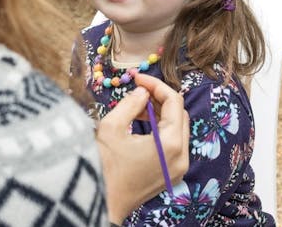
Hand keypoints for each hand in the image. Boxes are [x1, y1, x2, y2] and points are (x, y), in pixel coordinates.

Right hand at [97, 74, 189, 222]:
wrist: (100, 204)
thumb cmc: (102, 167)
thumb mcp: (111, 127)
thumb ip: (130, 103)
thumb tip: (142, 92)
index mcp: (170, 143)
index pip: (174, 102)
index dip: (156, 85)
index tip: (138, 78)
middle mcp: (181, 157)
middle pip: (180, 115)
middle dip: (160, 98)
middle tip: (138, 90)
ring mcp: (177, 169)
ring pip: (178, 130)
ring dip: (160, 114)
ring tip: (135, 107)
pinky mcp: (170, 175)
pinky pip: (173, 145)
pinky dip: (161, 130)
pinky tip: (140, 124)